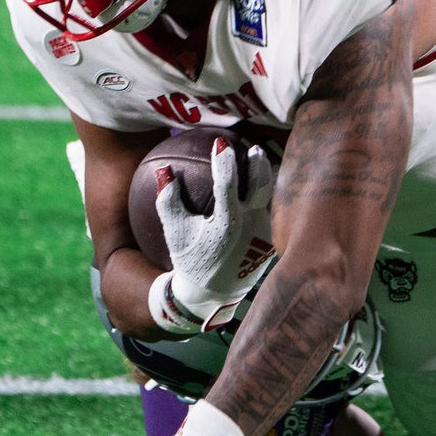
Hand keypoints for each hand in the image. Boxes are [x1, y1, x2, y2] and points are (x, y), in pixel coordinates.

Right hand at [159, 139, 274, 328]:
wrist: (213, 294)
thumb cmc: (190, 260)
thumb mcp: (174, 232)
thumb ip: (168, 201)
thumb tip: (163, 170)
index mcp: (227, 224)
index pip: (228, 183)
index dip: (225, 160)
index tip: (221, 142)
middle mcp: (251, 228)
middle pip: (261, 185)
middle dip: (257, 163)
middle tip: (251, 147)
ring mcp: (265, 236)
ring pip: (270, 198)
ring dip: (265, 178)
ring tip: (259, 161)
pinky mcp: (271, 243)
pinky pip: (270, 213)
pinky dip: (264, 198)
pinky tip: (260, 188)